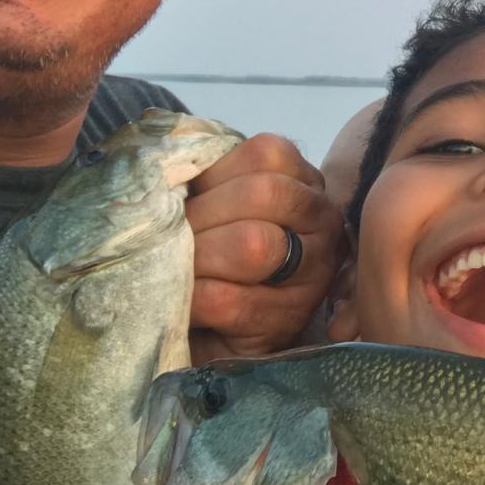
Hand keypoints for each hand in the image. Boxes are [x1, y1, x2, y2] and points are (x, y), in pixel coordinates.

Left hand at [186, 133, 347, 361]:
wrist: (217, 331)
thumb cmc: (215, 254)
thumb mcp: (220, 202)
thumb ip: (207, 174)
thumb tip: (162, 168)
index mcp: (303, 181)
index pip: (266, 154)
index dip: (214, 174)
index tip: (189, 197)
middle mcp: (322, 221)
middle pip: (264, 193)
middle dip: (203, 214)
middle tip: (169, 236)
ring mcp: (313, 274)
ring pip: (253, 244)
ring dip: (198, 256)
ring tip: (175, 267)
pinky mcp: (284, 321)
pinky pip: (227, 300)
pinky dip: (191, 298)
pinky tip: (181, 301)